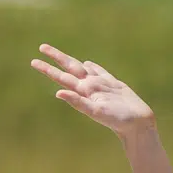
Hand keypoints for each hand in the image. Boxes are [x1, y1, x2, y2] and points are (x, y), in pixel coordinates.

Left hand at [31, 45, 154, 135]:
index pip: (62, 77)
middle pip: (70, 68)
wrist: (138, 125)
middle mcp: (90, 87)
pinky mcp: (114, 85)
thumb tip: (57, 92)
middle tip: (42, 47)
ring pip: (83, 69)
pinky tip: (88, 64)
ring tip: (61, 56)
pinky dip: (93, 67)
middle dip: (56, 57)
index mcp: (83, 91)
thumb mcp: (96, 112)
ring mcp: (101, 85)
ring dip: (71, 61)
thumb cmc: (118, 120)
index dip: (48, 69)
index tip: (34, 61)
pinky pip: (100, 72)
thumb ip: (77, 102)